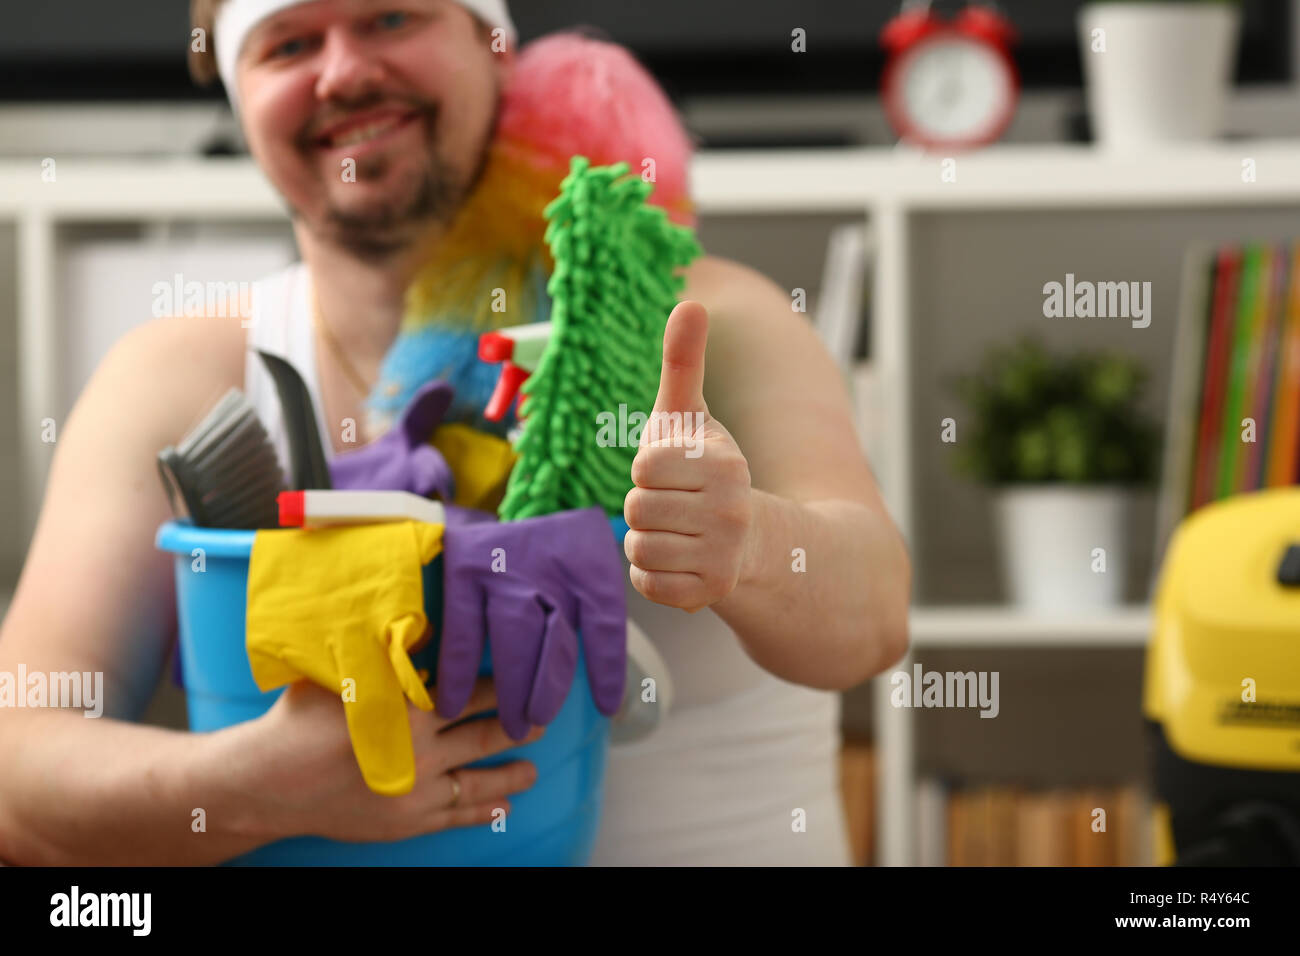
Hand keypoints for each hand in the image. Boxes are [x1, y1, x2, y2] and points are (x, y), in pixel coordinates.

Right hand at [227, 678, 540, 843]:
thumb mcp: (346, 677)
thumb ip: (388, 658)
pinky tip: (504, 806)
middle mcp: (420, 752)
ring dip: (511, 774)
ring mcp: (415, 792)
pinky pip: (456, 817)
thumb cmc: (301, 721)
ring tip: (533, 769)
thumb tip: (429, 627)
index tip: (524, 676)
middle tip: (543, 719)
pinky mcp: (406, 822)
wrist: (269, 783)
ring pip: (478, 781)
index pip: (470, 693)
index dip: (501, 686)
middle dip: (518, 726)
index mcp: (408, 710)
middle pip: (484, 735)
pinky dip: (484, 812)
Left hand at [624, 300, 753, 611]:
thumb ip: (684, 363)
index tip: (674, 471)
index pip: (644, 466)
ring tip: (678, 531)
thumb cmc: (705, 470)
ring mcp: (723, 554)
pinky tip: (680, 558)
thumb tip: (688, 301)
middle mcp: (730, 509)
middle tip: (676, 504)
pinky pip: (646, 583)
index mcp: (724, 462)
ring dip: (647, 539)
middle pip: (635, 508)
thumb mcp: (691, 417)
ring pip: (637, 546)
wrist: (750, 539)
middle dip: (645, 505)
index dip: (648, 468)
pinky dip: (652, 573)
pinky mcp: (709, 592)